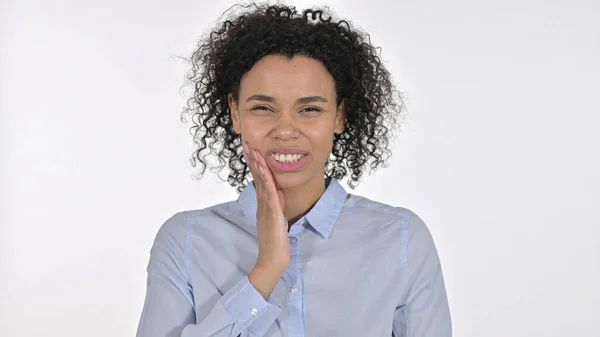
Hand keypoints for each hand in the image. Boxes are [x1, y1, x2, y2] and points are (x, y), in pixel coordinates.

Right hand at [243, 142, 289, 273]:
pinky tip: (267, 172)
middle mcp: (262, 204)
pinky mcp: (273, 215)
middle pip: (257, 178)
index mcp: (263, 204)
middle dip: (252, 160)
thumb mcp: (276, 219)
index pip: (258, 180)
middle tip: (248, 144)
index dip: (255, 165)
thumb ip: (275, 205)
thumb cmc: (275, 242)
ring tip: (254, 152)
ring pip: (262, 183)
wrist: (272, 259)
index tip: (251, 150)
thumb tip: (278, 192)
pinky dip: (269, 183)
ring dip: (258, 167)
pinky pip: (270, 196)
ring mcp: (266, 209)